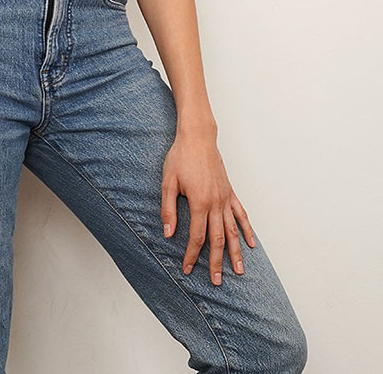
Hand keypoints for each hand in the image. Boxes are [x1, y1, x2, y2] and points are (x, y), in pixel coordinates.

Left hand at [160, 130, 255, 285]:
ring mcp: (225, 198)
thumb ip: (168, 209)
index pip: (196, 236)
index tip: (187, 268)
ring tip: (239, 271)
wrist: (197, 137)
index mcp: (199, 202)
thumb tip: (168, 233)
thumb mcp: (167, 182)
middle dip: (216, 262)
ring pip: (233, 230)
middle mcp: (216, 203)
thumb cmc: (181, 157)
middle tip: (215, 282)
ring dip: (236, 252)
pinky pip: (241, 214)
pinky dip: (247, 230)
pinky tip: (252, 243)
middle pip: (218, 239)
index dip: (191, 254)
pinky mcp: (230, 192)